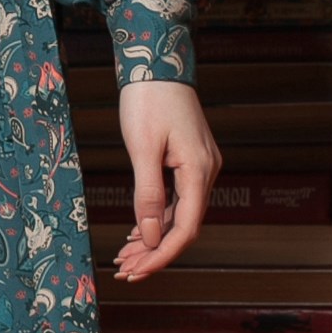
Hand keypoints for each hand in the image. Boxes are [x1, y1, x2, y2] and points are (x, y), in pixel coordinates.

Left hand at [111, 81, 219, 282]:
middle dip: (155, 251)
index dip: (162, 255)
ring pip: (181, 214)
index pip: (186, 228)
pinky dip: (159, 217)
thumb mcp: (142, 149)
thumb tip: (151, 236)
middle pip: (185, 226)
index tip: (137, 271)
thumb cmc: (148, 100)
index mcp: (199, 170)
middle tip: (125, 270)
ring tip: (126, 256)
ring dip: (155, 237)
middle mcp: (206, 171)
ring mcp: (201, 166)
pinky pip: (179, 199)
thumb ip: (149, 195)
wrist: (157, 61)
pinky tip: (140, 231)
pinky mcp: (190, 160)